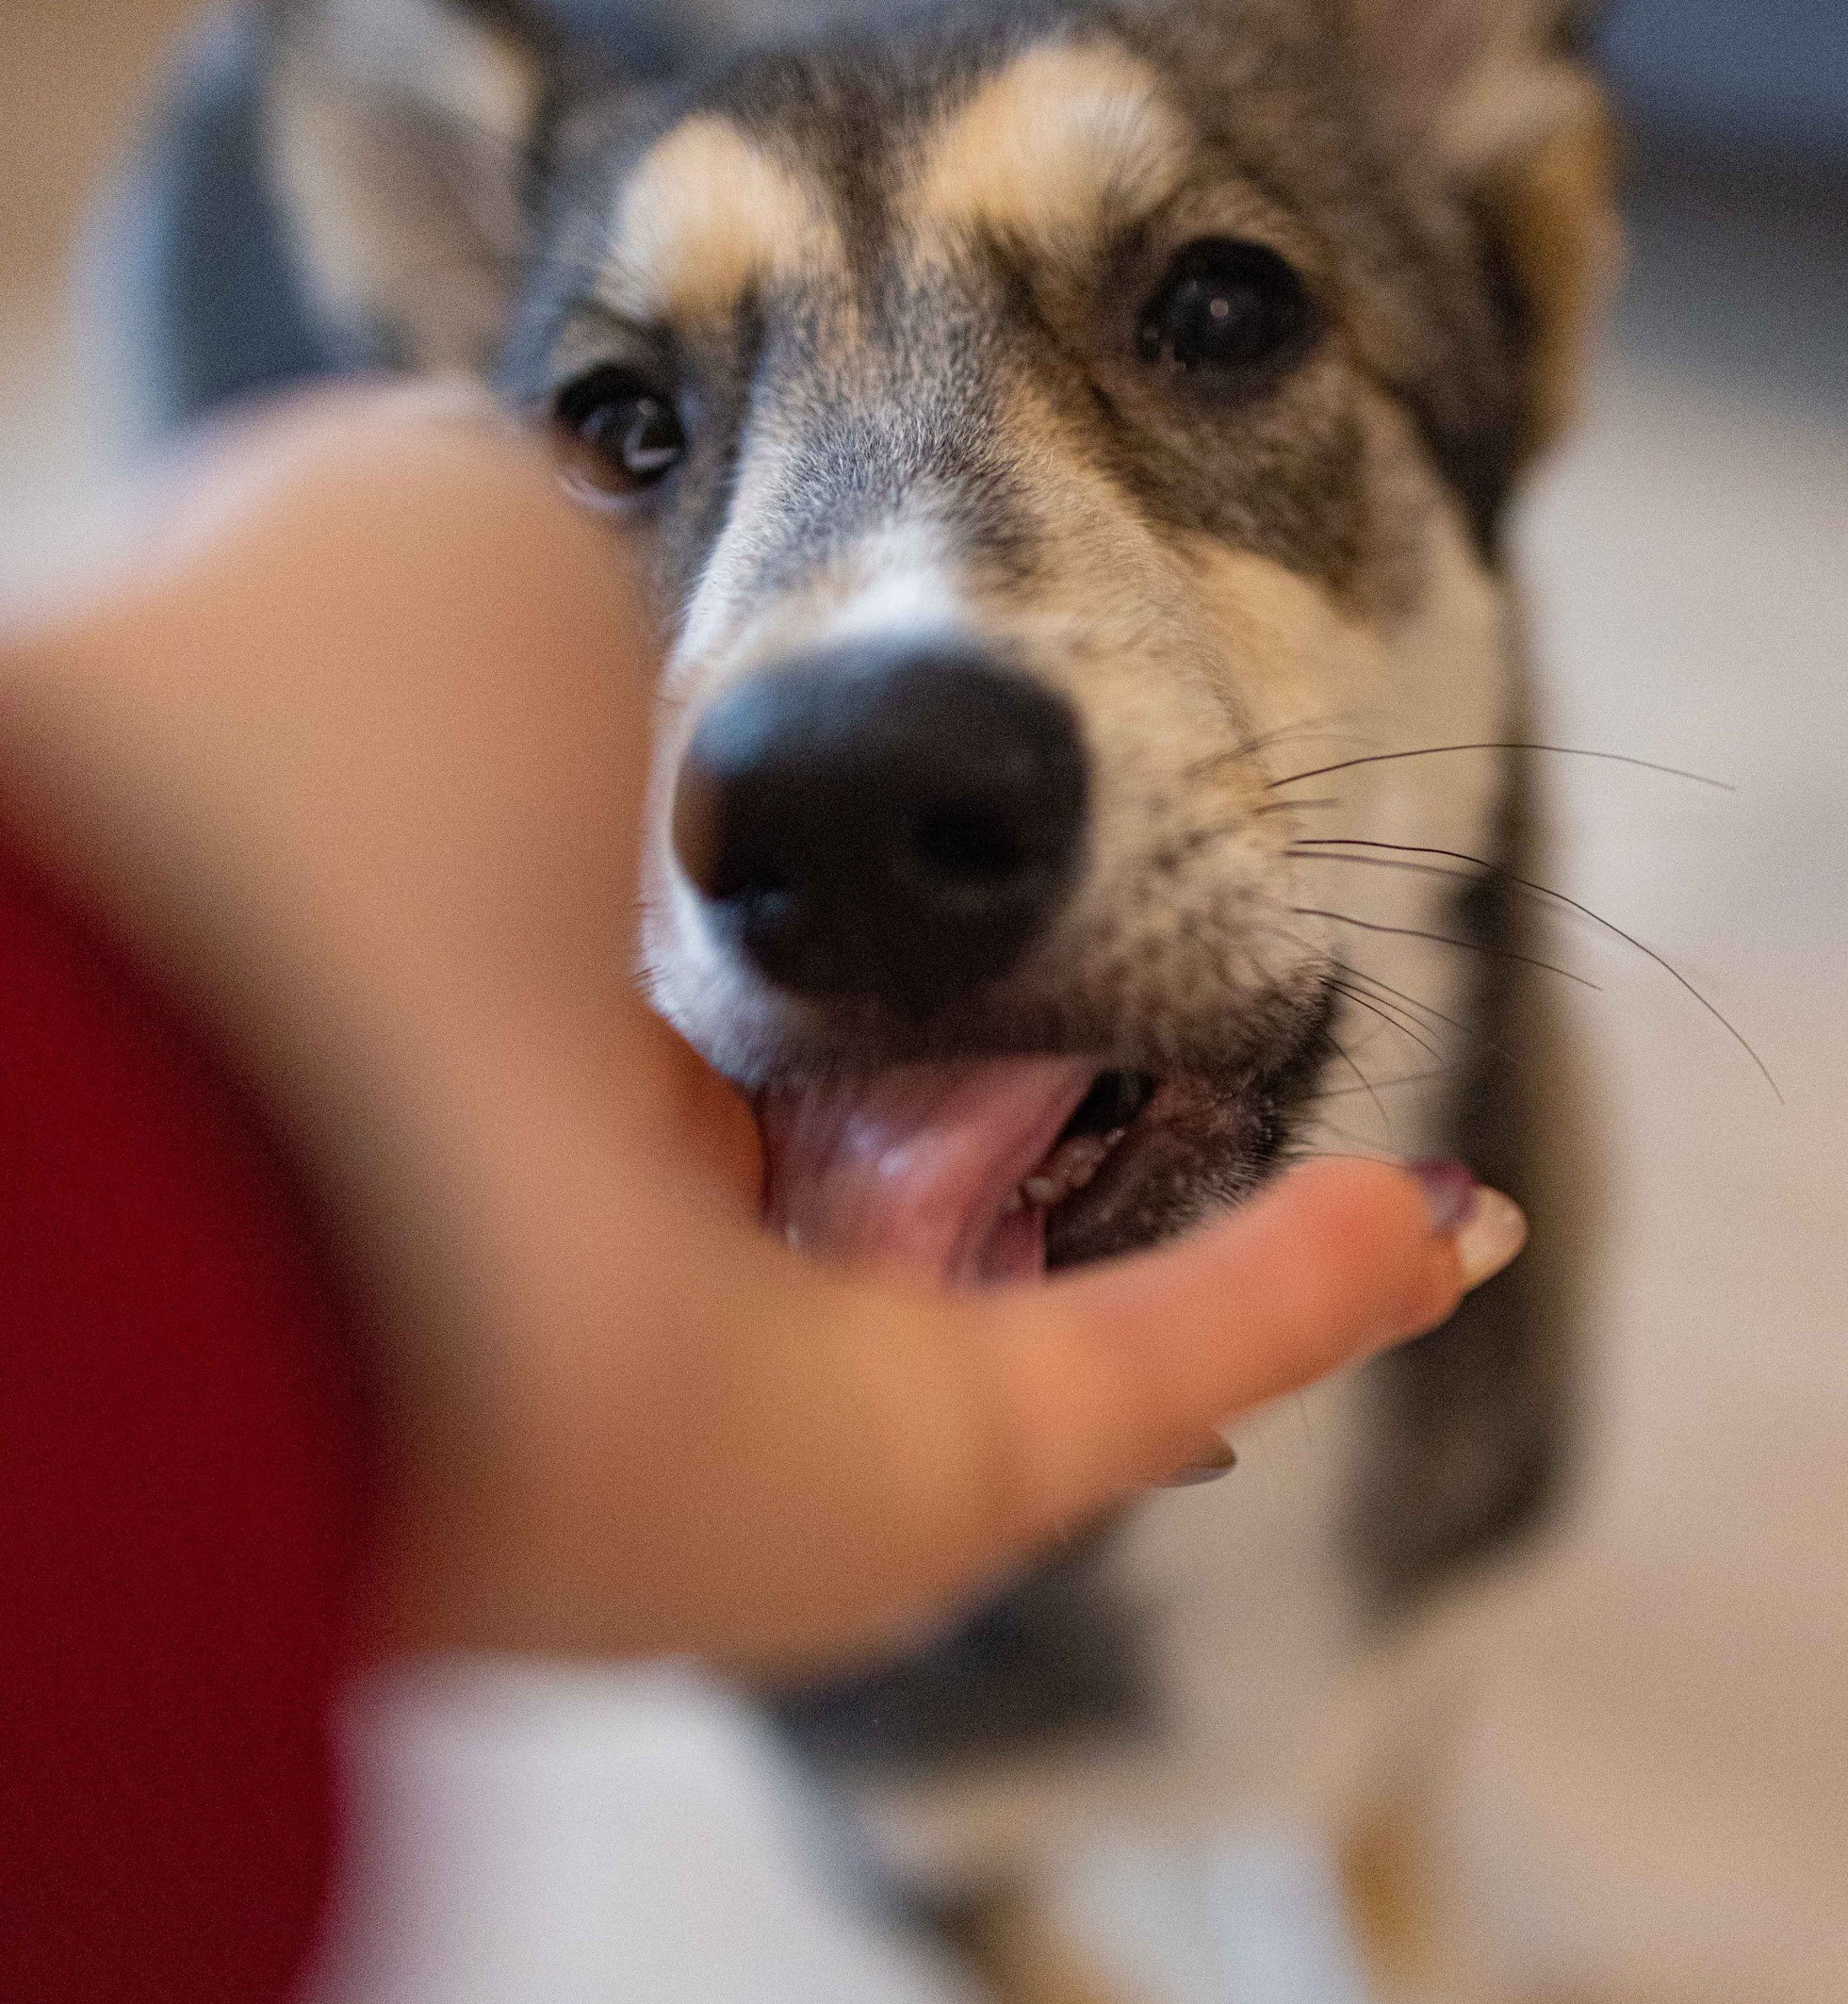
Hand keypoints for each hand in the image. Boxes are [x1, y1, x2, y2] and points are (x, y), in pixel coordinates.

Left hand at [0, 389, 1522, 1668]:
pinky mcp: (900, 1476)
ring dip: (1179, 1158)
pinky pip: (1146, 1379)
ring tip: (1332, 1020)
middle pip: (867, 1106)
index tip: (998, 746)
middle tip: (1171, 885)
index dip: (866, 825)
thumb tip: (776, 659)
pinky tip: (1437, 1214)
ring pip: (1015, 1261)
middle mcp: (592, 1175)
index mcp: (455, 946)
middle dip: (1027, 1013)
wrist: (254, 1103)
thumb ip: (637, 546)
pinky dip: (1303, 1300)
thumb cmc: (313, 771)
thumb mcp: (473, 527)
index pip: (710, 906)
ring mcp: (750, 1350)